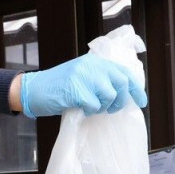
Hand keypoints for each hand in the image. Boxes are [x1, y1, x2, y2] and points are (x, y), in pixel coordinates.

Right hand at [18, 54, 145, 118]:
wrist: (33, 90)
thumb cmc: (58, 88)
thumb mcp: (81, 76)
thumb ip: (100, 79)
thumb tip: (124, 94)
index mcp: (94, 62)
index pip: (124, 72)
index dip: (136, 88)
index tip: (141, 102)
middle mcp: (91, 66)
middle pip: (121, 83)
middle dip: (121, 100)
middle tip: (113, 109)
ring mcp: (83, 76)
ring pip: (110, 95)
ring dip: (103, 107)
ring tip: (91, 107)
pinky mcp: (76, 89)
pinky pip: (94, 105)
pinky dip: (89, 111)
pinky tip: (80, 108)